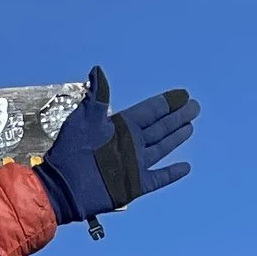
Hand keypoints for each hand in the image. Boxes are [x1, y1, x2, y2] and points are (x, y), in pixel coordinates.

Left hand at [37, 67, 198, 232]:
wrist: (62, 186)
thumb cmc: (70, 151)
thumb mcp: (83, 119)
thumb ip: (96, 97)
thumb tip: (97, 70)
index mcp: (120, 127)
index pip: (149, 111)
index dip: (165, 102)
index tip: (182, 94)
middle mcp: (130, 144)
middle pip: (160, 127)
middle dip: (177, 117)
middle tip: (194, 107)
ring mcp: (134, 165)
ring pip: (161, 148)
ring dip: (176, 138)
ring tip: (190, 127)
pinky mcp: (135, 185)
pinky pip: (159, 178)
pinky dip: (172, 173)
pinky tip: (185, 167)